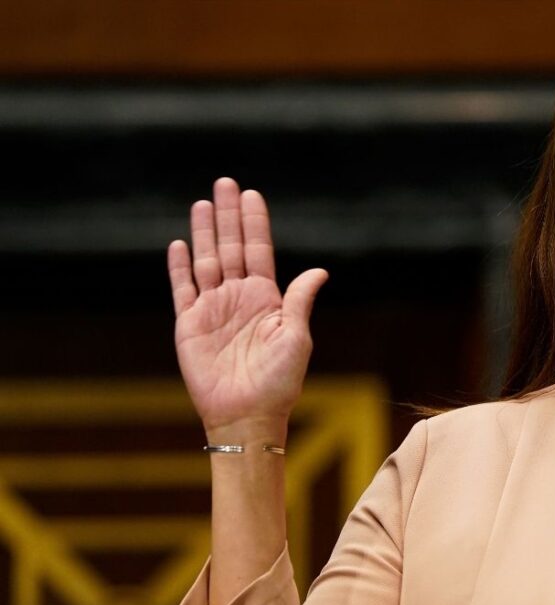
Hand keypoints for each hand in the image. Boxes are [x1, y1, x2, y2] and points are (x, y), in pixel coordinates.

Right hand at [167, 178, 327, 438]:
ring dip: (204, 232)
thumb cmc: (279, 381)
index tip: (252, 195)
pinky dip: (179, 267)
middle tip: (224, 183)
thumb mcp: (297, 337)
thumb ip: (300, 301)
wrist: (247, 415)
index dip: (255, 223)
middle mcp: (239, 298)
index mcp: (267, 298)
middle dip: (228, 216)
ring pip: (206, 260)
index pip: (259, 251)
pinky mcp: (189, 324)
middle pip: (231, 247)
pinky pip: (182, 289)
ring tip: (202, 204)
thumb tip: (319, 271)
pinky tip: (179, 244)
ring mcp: (213, 309)